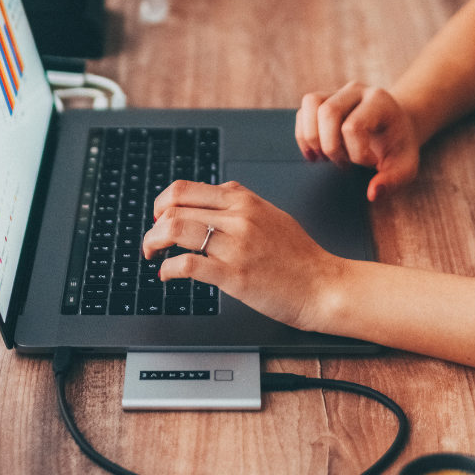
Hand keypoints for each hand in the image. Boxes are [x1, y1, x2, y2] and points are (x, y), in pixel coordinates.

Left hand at [142, 181, 346, 330]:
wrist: (323, 286)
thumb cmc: (300, 256)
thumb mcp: (272, 214)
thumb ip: (243, 200)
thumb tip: (218, 188)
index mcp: (244, 201)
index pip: (185, 189)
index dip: (162, 203)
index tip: (159, 217)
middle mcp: (238, 218)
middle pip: (173, 208)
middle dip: (153, 226)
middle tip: (151, 241)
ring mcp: (235, 246)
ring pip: (175, 231)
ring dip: (153, 243)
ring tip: (152, 255)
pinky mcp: (234, 275)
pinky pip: (187, 265)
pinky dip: (169, 270)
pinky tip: (168, 276)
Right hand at [294, 82, 418, 200]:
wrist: (395, 125)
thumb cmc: (399, 146)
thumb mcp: (406, 165)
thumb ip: (393, 180)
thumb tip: (372, 193)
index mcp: (380, 102)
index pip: (354, 126)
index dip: (357, 153)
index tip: (371, 163)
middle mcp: (357, 91)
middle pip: (328, 111)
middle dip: (330, 146)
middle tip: (344, 164)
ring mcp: (337, 92)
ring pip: (310, 104)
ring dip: (312, 137)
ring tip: (324, 157)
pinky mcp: (323, 100)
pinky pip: (303, 112)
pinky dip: (304, 136)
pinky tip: (316, 154)